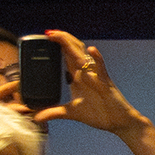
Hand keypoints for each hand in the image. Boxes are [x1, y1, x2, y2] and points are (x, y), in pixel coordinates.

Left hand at [31, 31, 146, 136]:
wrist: (118, 122)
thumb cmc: (99, 114)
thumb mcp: (71, 113)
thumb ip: (53, 112)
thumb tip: (36, 118)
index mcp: (78, 77)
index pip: (66, 56)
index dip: (57, 45)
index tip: (45, 37)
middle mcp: (86, 73)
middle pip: (73, 50)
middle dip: (62, 39)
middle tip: (48, 32)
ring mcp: (96, 76)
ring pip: (84, 55)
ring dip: (72, 44)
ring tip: (60, 36)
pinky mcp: (105, 83)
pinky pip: (101, 68)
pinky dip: (97, 58)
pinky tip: (91, 50)